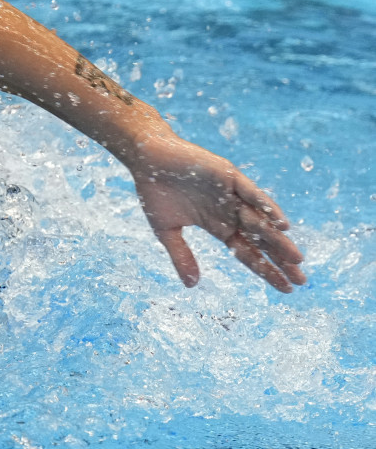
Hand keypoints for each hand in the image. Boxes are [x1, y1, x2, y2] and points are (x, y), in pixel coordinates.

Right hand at [129, 134, 305, 291]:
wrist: (147, 159)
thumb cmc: (155, 191)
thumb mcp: (166, 231)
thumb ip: (181, 256)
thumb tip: (192, 286)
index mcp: (219, 226)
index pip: (248, 253)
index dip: (266, 270)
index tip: (285, 289)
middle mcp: (231, 212)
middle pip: (261, 240)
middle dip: (281, 260)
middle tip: (302, 281)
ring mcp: (232, 194)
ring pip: (260, 221)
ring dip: (278, 240)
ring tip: (296, 259)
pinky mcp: (229, 176)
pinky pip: (251, 193)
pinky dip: (266, 207)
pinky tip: (281, 224)